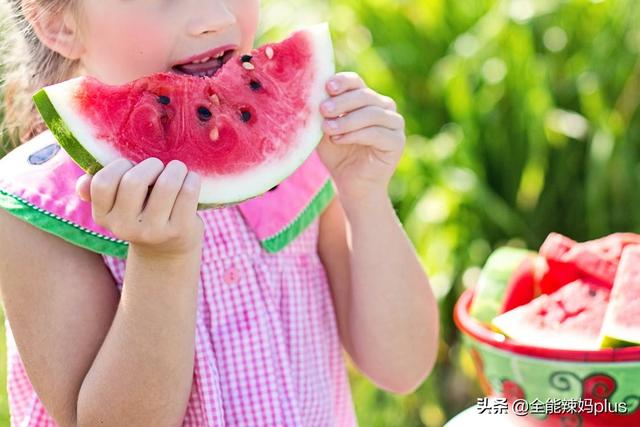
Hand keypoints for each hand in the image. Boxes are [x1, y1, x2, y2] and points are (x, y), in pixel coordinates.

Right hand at [75, 158, 203, 257]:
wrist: (168, 250)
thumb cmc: (141, 213)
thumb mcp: (117, 206)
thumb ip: (98, 190)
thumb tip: (83, 184)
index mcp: (103, 216)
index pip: (102, 183)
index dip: (119, 166)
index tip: (132, 166)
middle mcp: (125, 227)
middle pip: (134, 181)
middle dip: (151, 165)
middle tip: (159, 167)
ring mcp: (153, 231)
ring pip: (166, 184)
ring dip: (176, 169)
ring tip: (178, 170)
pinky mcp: (179, 231)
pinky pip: (188, 192)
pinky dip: (192, 179)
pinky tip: (190, 180)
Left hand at [317, 72, 405, 205]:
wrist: (351, 184)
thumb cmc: (337, 154)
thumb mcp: (325, 129)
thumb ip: (323, 112)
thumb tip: (314, 92)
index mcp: (366, 99)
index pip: (356, 82)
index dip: (343, 82)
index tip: (327, 87)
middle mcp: (384, 107)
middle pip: (364, 95)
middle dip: (342, 102)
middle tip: (323, 110)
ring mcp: (394, 123)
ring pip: (372, 113)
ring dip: (347, 120)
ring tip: (328, 129)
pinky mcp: (397, 141)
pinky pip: (377, 133)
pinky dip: (356, 134)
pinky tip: (339, 139)